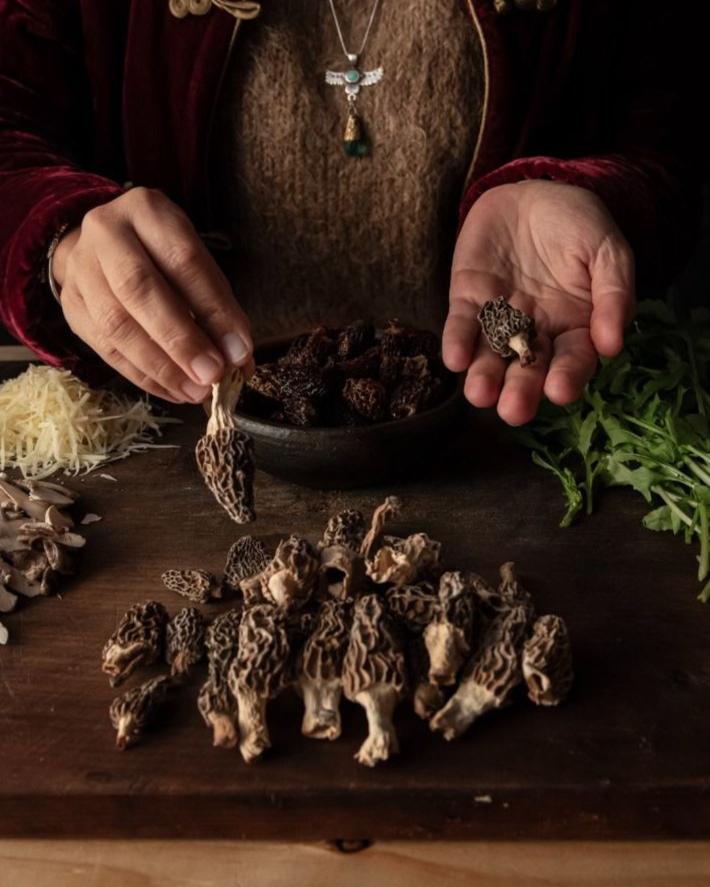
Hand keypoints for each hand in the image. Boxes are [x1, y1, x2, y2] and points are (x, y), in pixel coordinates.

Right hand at [53, 187, 252, 402]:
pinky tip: (172, 390)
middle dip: (181, 340)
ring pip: (116, 325)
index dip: (214, 309)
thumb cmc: (159, 254)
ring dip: (161, 366)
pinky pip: (106, 349)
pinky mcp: (72, 307)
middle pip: (140, 290)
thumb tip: (238, 357)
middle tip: (212, 375)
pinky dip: (143, 376)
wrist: (100, 247)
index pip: (183, 260)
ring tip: (195, 391)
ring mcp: (81, 270)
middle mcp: (106, 234)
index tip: (239, 350)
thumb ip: (216, 304)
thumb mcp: (193, 259)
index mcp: (147, 212)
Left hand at [443, 180, 634, 424]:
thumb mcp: (607, 251)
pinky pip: (461, 326)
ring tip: (480, 395)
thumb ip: (613, 294)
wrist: (534, 190)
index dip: (567, 377)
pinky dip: (457, 342)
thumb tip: (613, 345)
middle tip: (513, 411)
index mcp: (574, 328)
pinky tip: (455, 359)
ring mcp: (498, 320)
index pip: (572, 361)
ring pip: (490, 358)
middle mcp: (535, 333)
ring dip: (483, 378)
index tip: (560, 391)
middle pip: (527, 370)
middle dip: (520, 392)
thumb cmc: (578, 224)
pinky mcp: (467, 301)